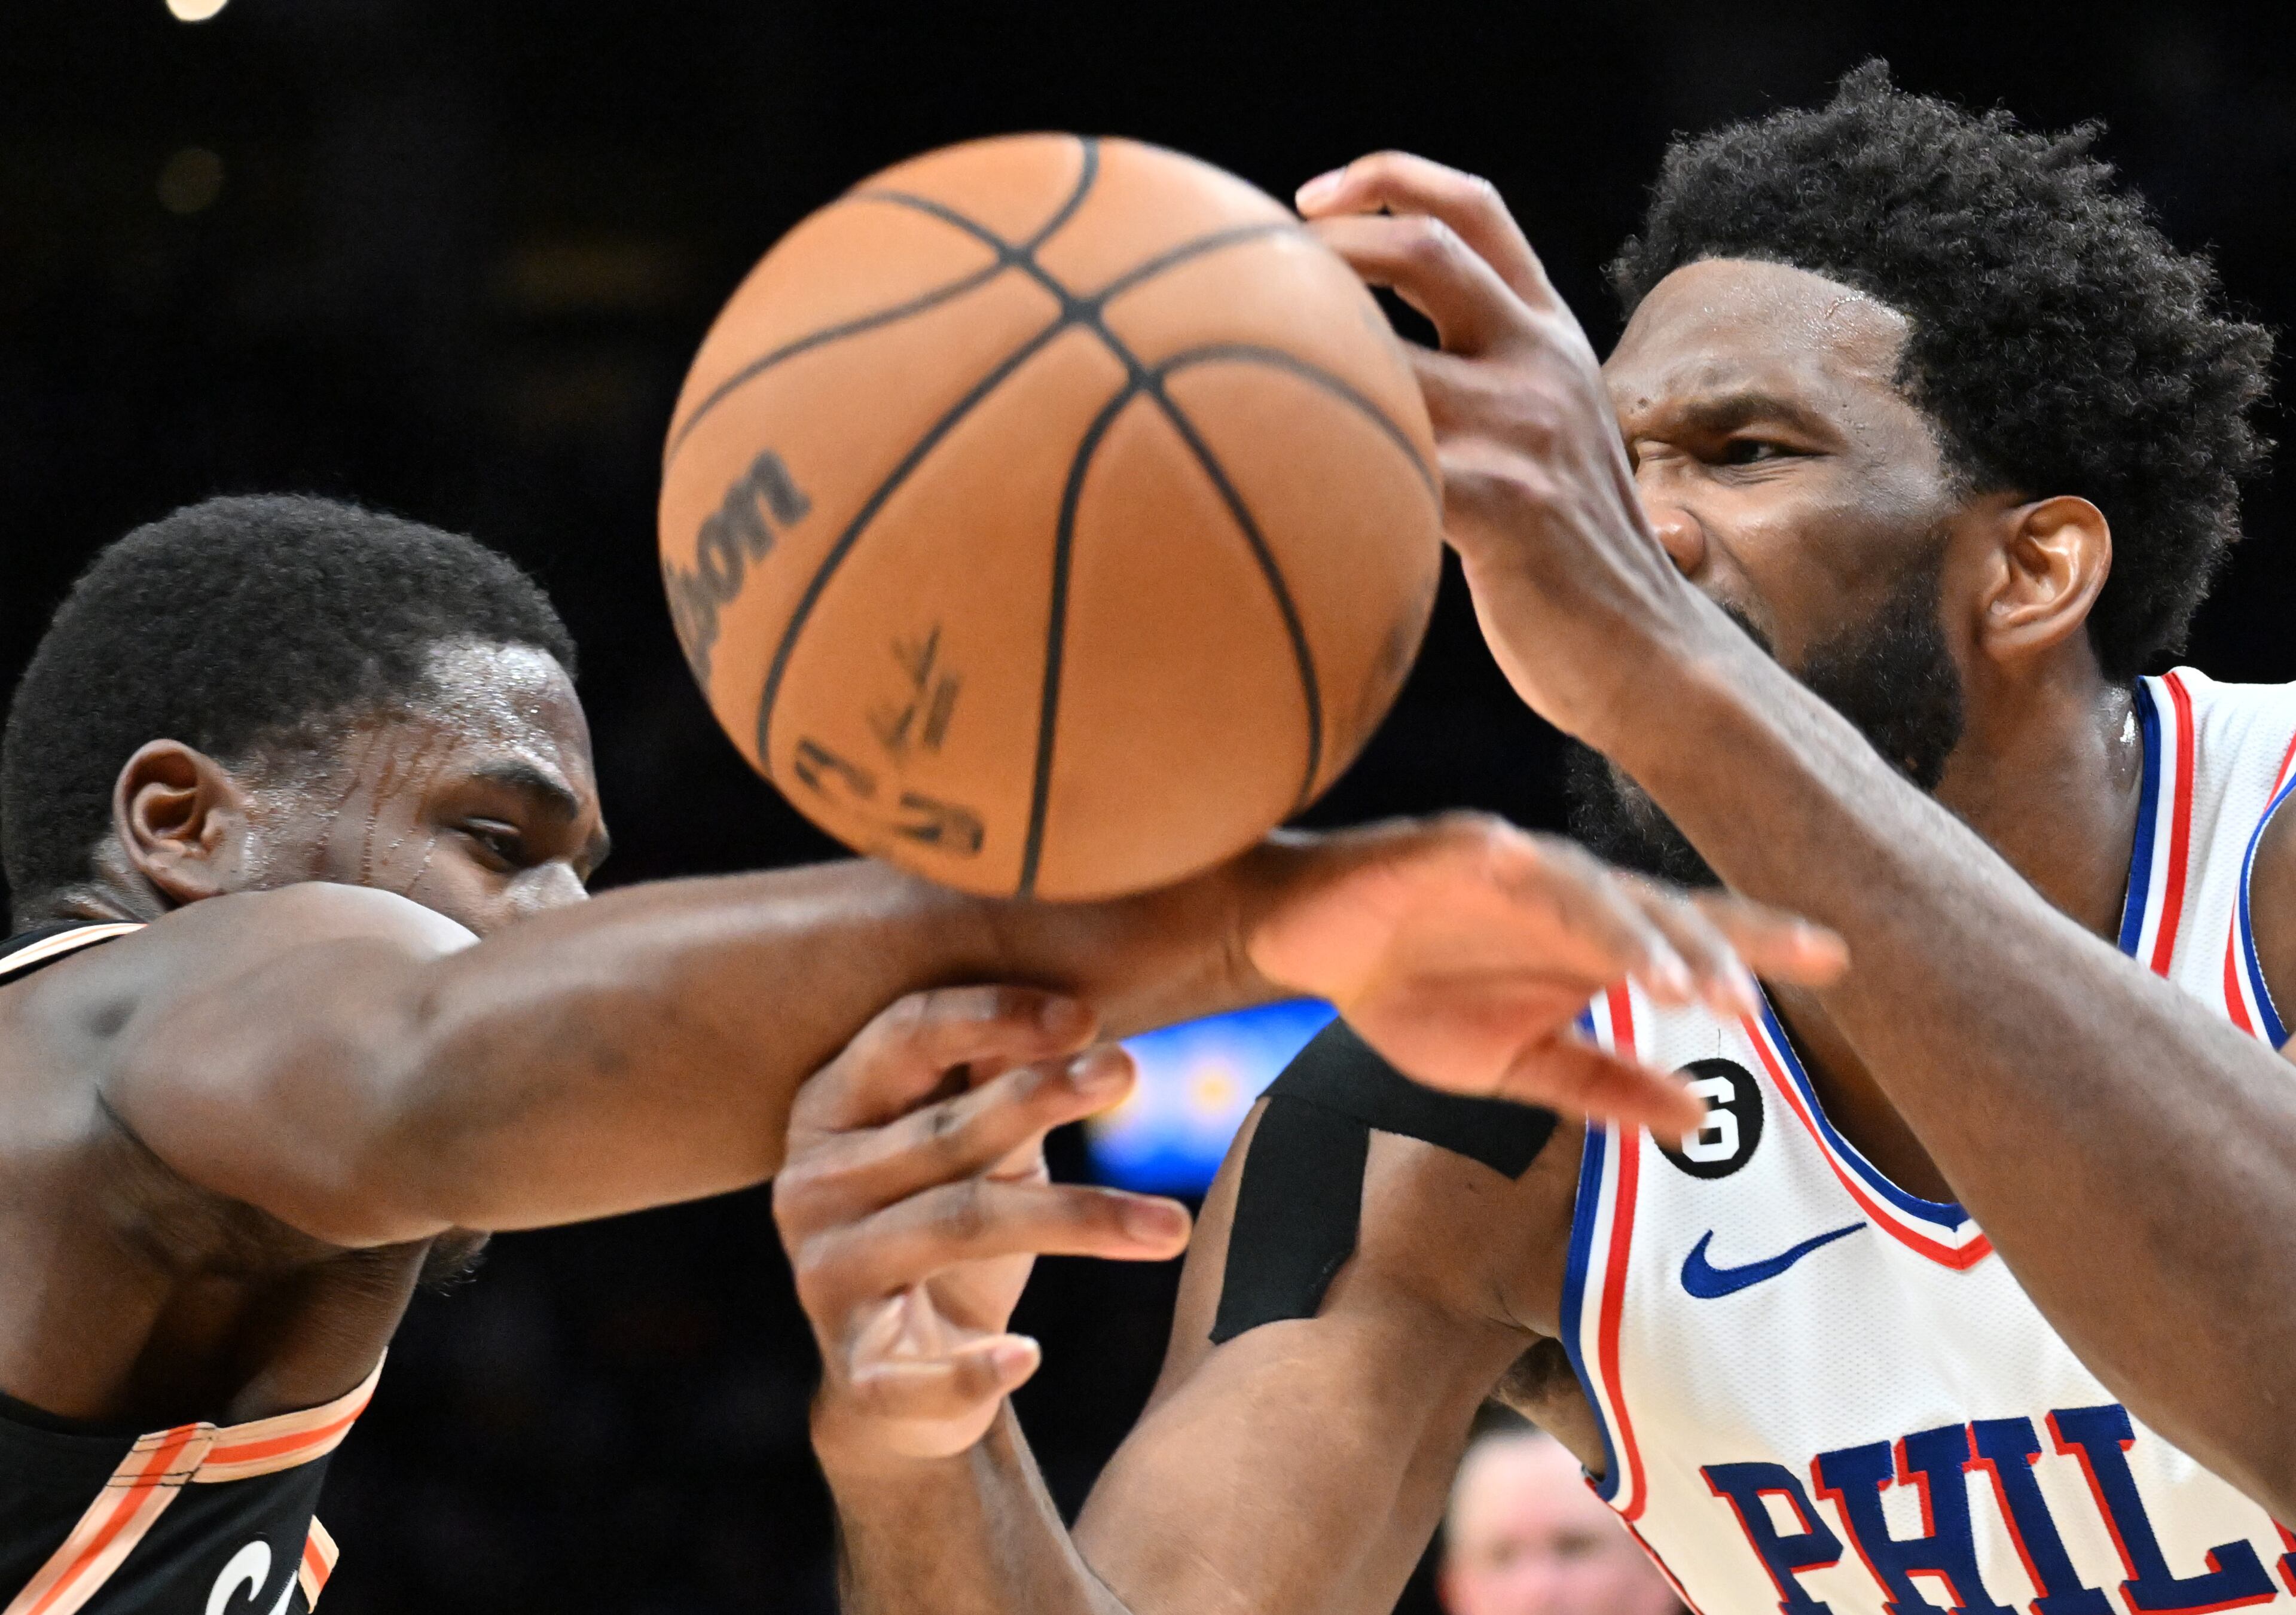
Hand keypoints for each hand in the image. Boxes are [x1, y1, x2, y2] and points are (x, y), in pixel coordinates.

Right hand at [775, 987, 1189, 1466]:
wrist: (896, 1371)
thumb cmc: (945, 1220)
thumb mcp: (972, 1140)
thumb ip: (1000, 1078)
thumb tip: (1078, 1009)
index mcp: (830, 1107)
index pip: (906, 1036)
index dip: (992, 1017)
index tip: (1086, 1016)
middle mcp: (813, 1185)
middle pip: (943, 1132)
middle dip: (1041, 1097)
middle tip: (1127, 1071)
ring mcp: (826, 1277)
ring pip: (957, 1228)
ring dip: (1074, 1219)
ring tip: (1172, 1226)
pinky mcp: (856, 1370)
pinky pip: (914, 1373)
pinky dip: (970, 1368)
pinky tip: (1027, 1357)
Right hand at [1246, 817, 1845, 1135]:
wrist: (1303, 940)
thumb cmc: (1409, 990)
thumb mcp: (1510, 1063)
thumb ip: (1599, 1084)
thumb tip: (1696, 1119)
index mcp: (1586, 944)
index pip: (1687, 941)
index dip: (1757, 948)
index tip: (1838, 961)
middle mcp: (1568, 897)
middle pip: (1665, 911)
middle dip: (1728, 943)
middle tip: (1790, 981)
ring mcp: (1516, 866)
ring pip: (1605, 895)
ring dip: (1656, 940)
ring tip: (1703, 989)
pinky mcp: (1458, 848)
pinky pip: (1519, 873)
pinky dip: (1558, 897)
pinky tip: (1591, 926)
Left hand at [1296, 152, 1727, 752]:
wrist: (1651, 657)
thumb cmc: (1571, 565)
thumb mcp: (1545, 444)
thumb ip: (1482, 392)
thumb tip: (1361, 375)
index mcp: (1552, 338)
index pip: (1476, 210)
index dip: (1389, 180)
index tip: (1308, 200)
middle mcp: (1544, 364)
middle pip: (1427, 251)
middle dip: (1328, 245)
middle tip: (1248, 273)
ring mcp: (1527, 430)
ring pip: (1391, 351)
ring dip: (1303, 355)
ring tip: (1232, 378)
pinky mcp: (1503, 505)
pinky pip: (1392, 460)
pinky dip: (1321, 460)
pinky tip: (1265, 477)